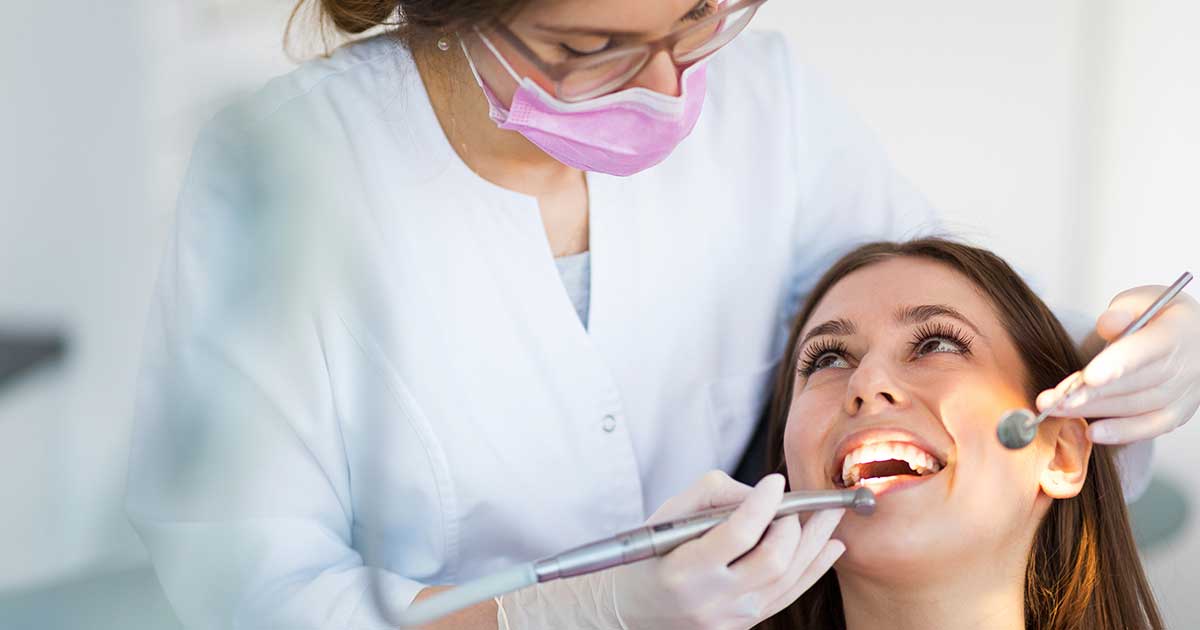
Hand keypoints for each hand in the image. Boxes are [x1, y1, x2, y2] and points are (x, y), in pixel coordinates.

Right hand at [611, 471, 844, 629]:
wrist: (634, 610)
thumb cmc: (650, 555)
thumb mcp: (667, 516)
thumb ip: (712, 496)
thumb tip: (760, 494)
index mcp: (684, 569)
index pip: (738, 534)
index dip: (763, 504)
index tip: (775, 481)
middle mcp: (711, 599)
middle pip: (772, 560)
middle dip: (793, 525)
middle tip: (793, 503)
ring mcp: (731, 618)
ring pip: (788, 578)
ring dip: (814, 543)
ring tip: (830, 515)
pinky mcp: (745, 625)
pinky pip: (789, 595)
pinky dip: (814, 569)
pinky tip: (830, 547)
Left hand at [1038, 285, 1199, 443]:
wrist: (1197, 337)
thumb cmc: (1163, 316)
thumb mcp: (1145, 299)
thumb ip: (1123, 310)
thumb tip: (1108, 324)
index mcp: (1177, 333)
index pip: (1145, 351)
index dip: (1116, 365)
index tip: (1088, 377)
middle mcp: (1185, 366)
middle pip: (1133, 384)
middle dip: (1090, 393)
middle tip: (1054, 399)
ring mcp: (1184, 393)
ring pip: (1135, 406)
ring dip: (1094, 411)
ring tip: (1057, 410)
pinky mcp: (1178, 413)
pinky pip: (1150, 427)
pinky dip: (1121, 432)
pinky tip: (1093, 433)